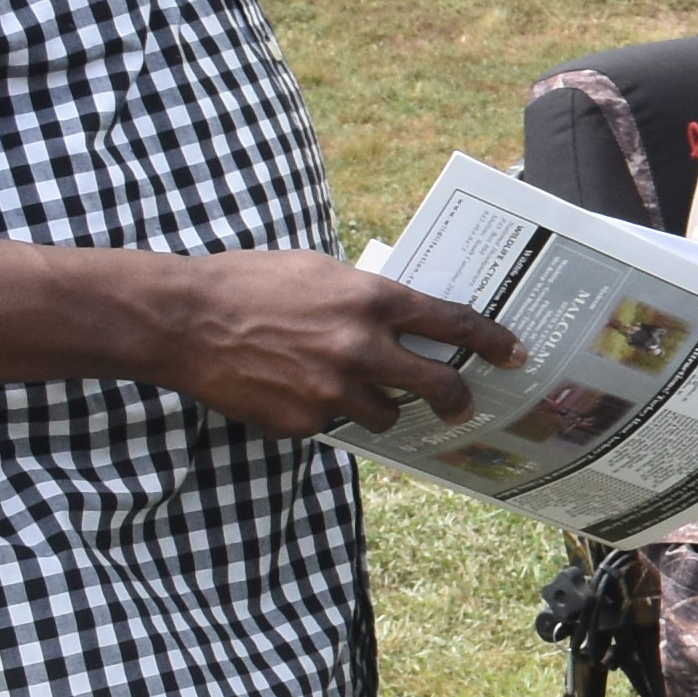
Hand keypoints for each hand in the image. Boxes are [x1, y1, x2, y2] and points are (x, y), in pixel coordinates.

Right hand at [146, 256, 522, 436]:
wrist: (184, 321)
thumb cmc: (250, 284)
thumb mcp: (321, 272)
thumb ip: (368, 296)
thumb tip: (405, 318)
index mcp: (373, 301)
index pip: (456, 324)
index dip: (493, 342)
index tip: (513, 353)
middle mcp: (362, 348)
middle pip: (439, 385)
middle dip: (458, 398)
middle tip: (463, 404)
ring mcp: (334, 391)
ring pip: (387, 413)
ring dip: (380, 404)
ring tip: (347, 384)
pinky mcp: (304, 422)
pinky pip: (333, 424)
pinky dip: (323, 411)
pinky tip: (293, 388)